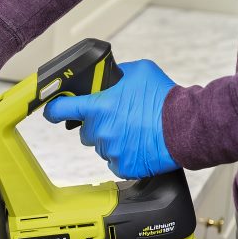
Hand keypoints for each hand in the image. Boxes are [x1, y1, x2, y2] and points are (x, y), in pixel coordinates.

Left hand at [43, 60, 179, 178]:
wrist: (186, 127)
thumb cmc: (165, 99)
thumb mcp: (139, 71)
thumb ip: (117, 75)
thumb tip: (109, 78)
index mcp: (97, 107)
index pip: (59, 110)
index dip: (53, 109)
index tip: (51, 111)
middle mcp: (99, 130)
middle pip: (85, 130)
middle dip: (97, 124)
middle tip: (119, 117)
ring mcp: (109, 151)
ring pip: (101, 146)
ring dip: (112, 139)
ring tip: (134, 130)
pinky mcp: (121, 166)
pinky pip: (114, 161)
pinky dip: (123, 155)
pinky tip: (138, 144)